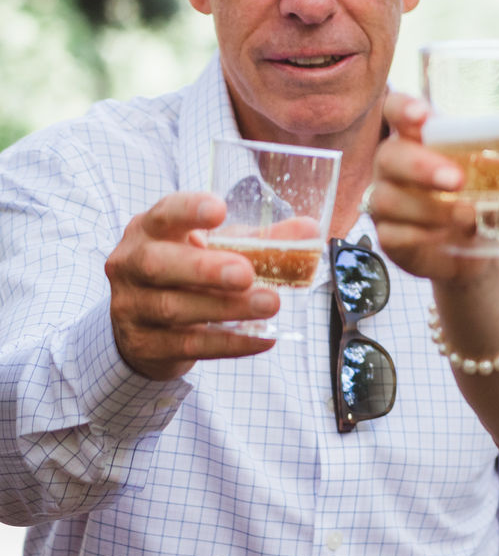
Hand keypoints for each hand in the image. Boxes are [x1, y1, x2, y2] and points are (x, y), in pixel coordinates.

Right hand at [105, 192, 279, 379]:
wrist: (142, 325)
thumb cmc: (186, 272)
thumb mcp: (215, 249)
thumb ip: (260, 239)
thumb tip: (309, 230)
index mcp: (149, 231)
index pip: (163, 214)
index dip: (188, 210)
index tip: (219, 210)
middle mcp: (131, 266)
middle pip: (158, 264)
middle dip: (204, 269)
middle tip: (246, 273)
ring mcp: (132, 307)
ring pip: (174, 308)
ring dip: (226, 308)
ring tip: (269, 304)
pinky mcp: (146, 345)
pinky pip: (189, 345)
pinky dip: (230, 343)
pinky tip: (263, 339)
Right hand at [368, 91, 498, 280]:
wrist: (483, 247)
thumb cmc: (492, 195)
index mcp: (421, 136)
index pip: (398, 110)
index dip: (404, 109)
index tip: (423, 116)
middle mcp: (395, 164)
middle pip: (391, 155)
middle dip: (422, 166)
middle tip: (458, 180)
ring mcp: (387, 200)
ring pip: (391, 199)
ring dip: (431, 210)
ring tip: (469, 216)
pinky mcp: (389, 237)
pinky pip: (396, 235)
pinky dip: (425, 238)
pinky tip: (451, 239)